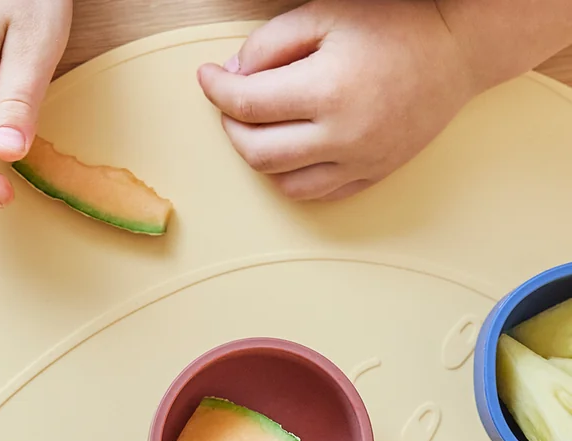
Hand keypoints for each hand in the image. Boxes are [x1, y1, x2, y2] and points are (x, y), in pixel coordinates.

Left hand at [197, 0, 476, 200]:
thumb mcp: (327, 13)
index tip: (207, 77)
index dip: (216, 91)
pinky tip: (292, 149)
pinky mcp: (373, 175)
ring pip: (282, 181)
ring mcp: (359, 161)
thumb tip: (231, 78)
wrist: (460, 47)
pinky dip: (292, 177)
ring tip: (263, 125)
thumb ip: (270, 44)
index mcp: (328, 89)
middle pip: (256, 151)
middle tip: (232, 103)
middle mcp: (342, 135)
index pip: (247, 104)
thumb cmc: (396, 21)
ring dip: (260, 156)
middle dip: (233, 127)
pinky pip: (316, 194)